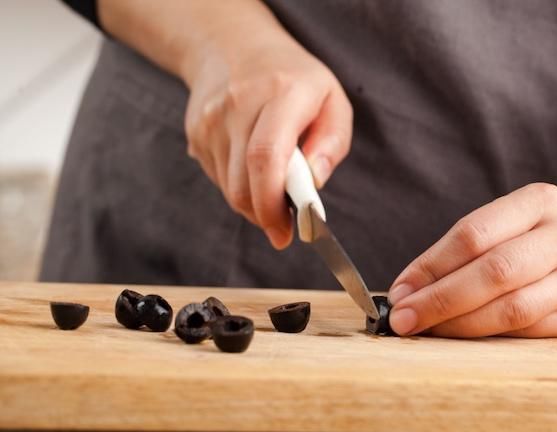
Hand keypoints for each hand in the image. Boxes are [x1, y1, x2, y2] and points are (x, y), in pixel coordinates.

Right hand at [183, 13, 351, 248]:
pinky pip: (220, 179)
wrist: (233, 45)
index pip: (266, 157)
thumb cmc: (293, 79)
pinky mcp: (196, 134)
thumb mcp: (331, 99)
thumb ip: (332, 142)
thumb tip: (315, 182)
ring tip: (274, 192)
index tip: (287, 232)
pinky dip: (240, 188)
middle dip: (266, 217)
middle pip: (243, 185)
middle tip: (284, 228)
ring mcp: (211, 120)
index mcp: (281, 93)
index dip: (274, 204)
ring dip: (254, 205)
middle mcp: (239, 105)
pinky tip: (253, 171)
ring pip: (230, 189)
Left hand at [387, 183, 556, 337]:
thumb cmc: (533, 238)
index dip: (431, 266)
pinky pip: (530, 333)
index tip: (400, 291)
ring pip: (514, 309)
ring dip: (461, 325)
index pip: (475, 234)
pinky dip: (490, 336)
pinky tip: (464, 336)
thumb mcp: (507, 223)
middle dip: (440, 300)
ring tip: (428, 330)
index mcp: (542, 201)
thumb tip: (407, 291)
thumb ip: (461, 250)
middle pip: (496, 272)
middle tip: (403, 319)